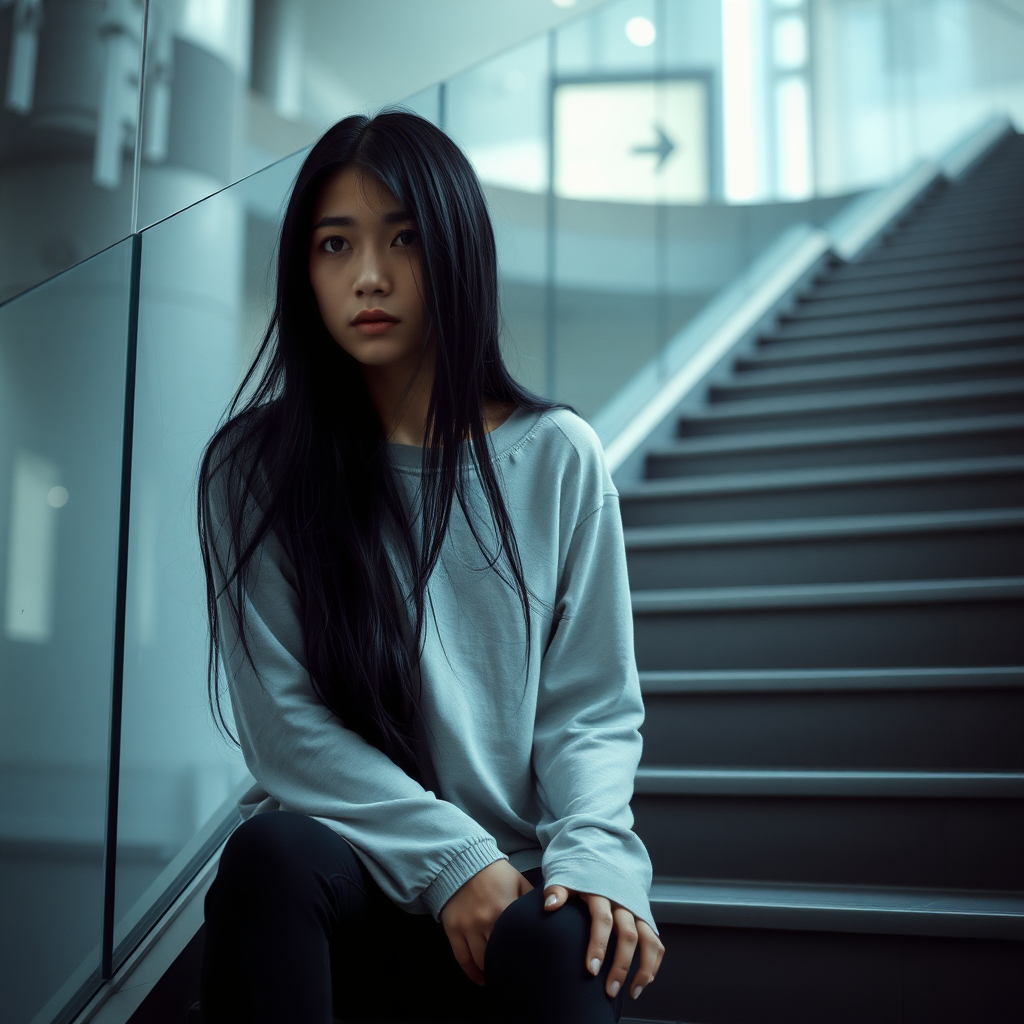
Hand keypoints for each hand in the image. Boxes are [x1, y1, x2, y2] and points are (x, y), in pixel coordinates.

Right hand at [440, 859, 533, 984]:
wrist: (463, 862)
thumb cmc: (495, 874)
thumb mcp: (519, 882)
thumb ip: (532, 901)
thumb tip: (550, 917)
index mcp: (505, 908)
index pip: (517, 942)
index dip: (524, 957)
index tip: (531, 966)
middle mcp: (485, 921)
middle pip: (498, 955)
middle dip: (508, 966)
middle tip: (517, 975)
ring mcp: (467, 926)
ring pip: (480, 960)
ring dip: (490, 971)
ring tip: (501, 977)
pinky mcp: (453, 929)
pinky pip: (462, 958)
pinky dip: (471, 972)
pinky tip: (481, 979)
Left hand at [543, 885, 663, 1000]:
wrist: (605, 863)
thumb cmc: (582, 878)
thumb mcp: (568, 878)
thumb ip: (557, 890)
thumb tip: (549, 905)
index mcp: (603, 893)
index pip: (602, 920)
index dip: (598, 945)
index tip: (591, 970)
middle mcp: (624, 903)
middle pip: (628, 935)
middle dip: (620, 965)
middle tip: (609, 991)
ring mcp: (637, 912)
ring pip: (648, 941)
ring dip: (643, 969)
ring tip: (632, 993)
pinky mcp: (645, 919)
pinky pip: (656, 943)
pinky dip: (653, 963)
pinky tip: (643, 982)